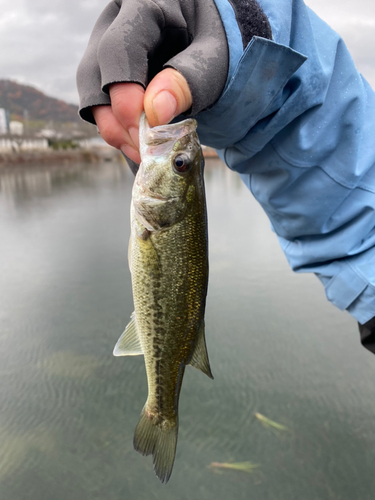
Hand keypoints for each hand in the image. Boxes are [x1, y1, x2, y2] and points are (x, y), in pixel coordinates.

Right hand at [77, 0, 228, 163]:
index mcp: (143, 6)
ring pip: (91, 97)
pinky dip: (119, 132)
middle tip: (147, 151)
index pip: (118, 50)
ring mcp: (105, 53)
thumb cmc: (218, 46)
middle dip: (119, 121)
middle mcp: (114, 25)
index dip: (126, 95)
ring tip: (146, 153)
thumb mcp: (215, 59)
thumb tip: (154, 114)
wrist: (213, 46)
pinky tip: (142, 146)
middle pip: (94, 76)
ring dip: (115, 131)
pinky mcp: (106, 78)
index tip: (149, 131)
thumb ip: (190, 80)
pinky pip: (101, 109)